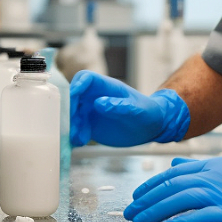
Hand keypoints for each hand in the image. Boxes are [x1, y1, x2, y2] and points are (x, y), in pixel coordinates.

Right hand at [69, 71, 189, 147]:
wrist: (152, 128)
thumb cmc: (148, 112)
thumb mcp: (137, 110)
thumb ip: (120, 106)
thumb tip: (99, 103)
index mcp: (107, 87)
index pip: (86, 78)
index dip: (77, 84)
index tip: (73, 96)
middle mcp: (95, 97)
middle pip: (74, 97)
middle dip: (70, 109)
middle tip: (73, 124)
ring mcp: (91, 112)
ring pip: (73, 115)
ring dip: (72, 125)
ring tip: (79, 138)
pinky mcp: (90, 126)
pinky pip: (78, 129)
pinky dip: (75, 135)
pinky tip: (80, 142)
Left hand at [123, 120, 221, 221]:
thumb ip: (201, 169)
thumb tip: (175, 165)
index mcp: (212, 167)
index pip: (173, 174)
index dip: (151, 186)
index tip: (136, 196)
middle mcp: (213, 177)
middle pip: (171, 187)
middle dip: (146, 200)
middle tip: (129, 213)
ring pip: (180, 200)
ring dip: (156, 211)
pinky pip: (200, 216)